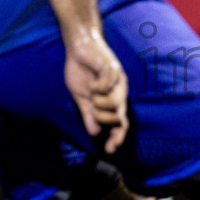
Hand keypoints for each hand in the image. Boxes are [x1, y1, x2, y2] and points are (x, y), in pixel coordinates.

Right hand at [66, 30, 129, 153]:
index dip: (117, 137)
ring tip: (91, 94)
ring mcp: (118, 80)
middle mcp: (120, 92)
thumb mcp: (82, 98)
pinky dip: (97, 87)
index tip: (109, 150)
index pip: (121, 124)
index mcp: (114, 101)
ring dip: (99, 103)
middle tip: (92, 108)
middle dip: (103, 118)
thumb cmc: (81, 72)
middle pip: (119, 117)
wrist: (78, 49)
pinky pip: (108, 85)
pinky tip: (91, 82)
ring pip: (115, 103)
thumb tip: (94, 133)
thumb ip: (89, 114)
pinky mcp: (113, 68)